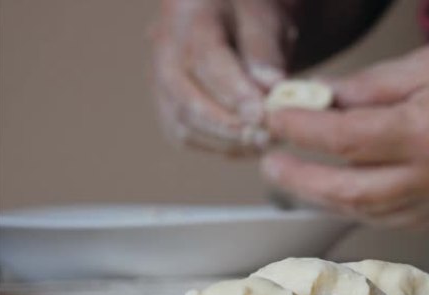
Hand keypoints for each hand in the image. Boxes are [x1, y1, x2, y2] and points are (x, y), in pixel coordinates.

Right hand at [152, 0, 296, 155]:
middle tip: (265, 136)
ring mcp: (159, 78)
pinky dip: (218, 146)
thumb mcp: (265, 19)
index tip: (260, 114)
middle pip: (185, 96)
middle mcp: (164, 47)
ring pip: (181, 123)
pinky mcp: (167, 104)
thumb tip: (269, 87)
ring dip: (225, 141)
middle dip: (227, 124)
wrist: (233, 18)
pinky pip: (184, 136)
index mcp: (188, 13)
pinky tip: (249, 146)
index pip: (206, 58)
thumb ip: (264, 50)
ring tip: (263, 142)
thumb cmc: (251, 16)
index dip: (234, 91)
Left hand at [262, 23, 428, 226]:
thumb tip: (313, 100)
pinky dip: (361, 206)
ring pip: (371, 212)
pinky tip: (340, 192)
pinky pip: (396, 217)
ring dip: (326, 199)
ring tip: (296, 178)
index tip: (273, 118)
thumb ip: (363, 89)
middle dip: (301, 181)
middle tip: (270, 164)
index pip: (346, 140)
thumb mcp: (421, 64)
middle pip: (351, 191)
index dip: (301, 130)